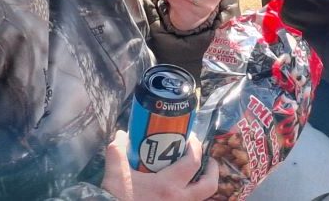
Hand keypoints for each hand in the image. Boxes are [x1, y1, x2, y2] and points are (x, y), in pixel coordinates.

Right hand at [102, 130, 218, 199]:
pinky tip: (180, 188)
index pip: (193, 162)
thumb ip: (118, 150)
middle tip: (207, 160)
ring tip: (195, 174)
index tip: (190, 137)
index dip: (196, 146)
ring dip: (201, 184)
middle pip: (208, 186)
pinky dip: (189, 195)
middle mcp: (178, 200)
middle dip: (212, 170)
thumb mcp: (115, 173)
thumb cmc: (117, 198)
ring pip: (200, 198)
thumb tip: (122, 134)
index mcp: (167, 186)